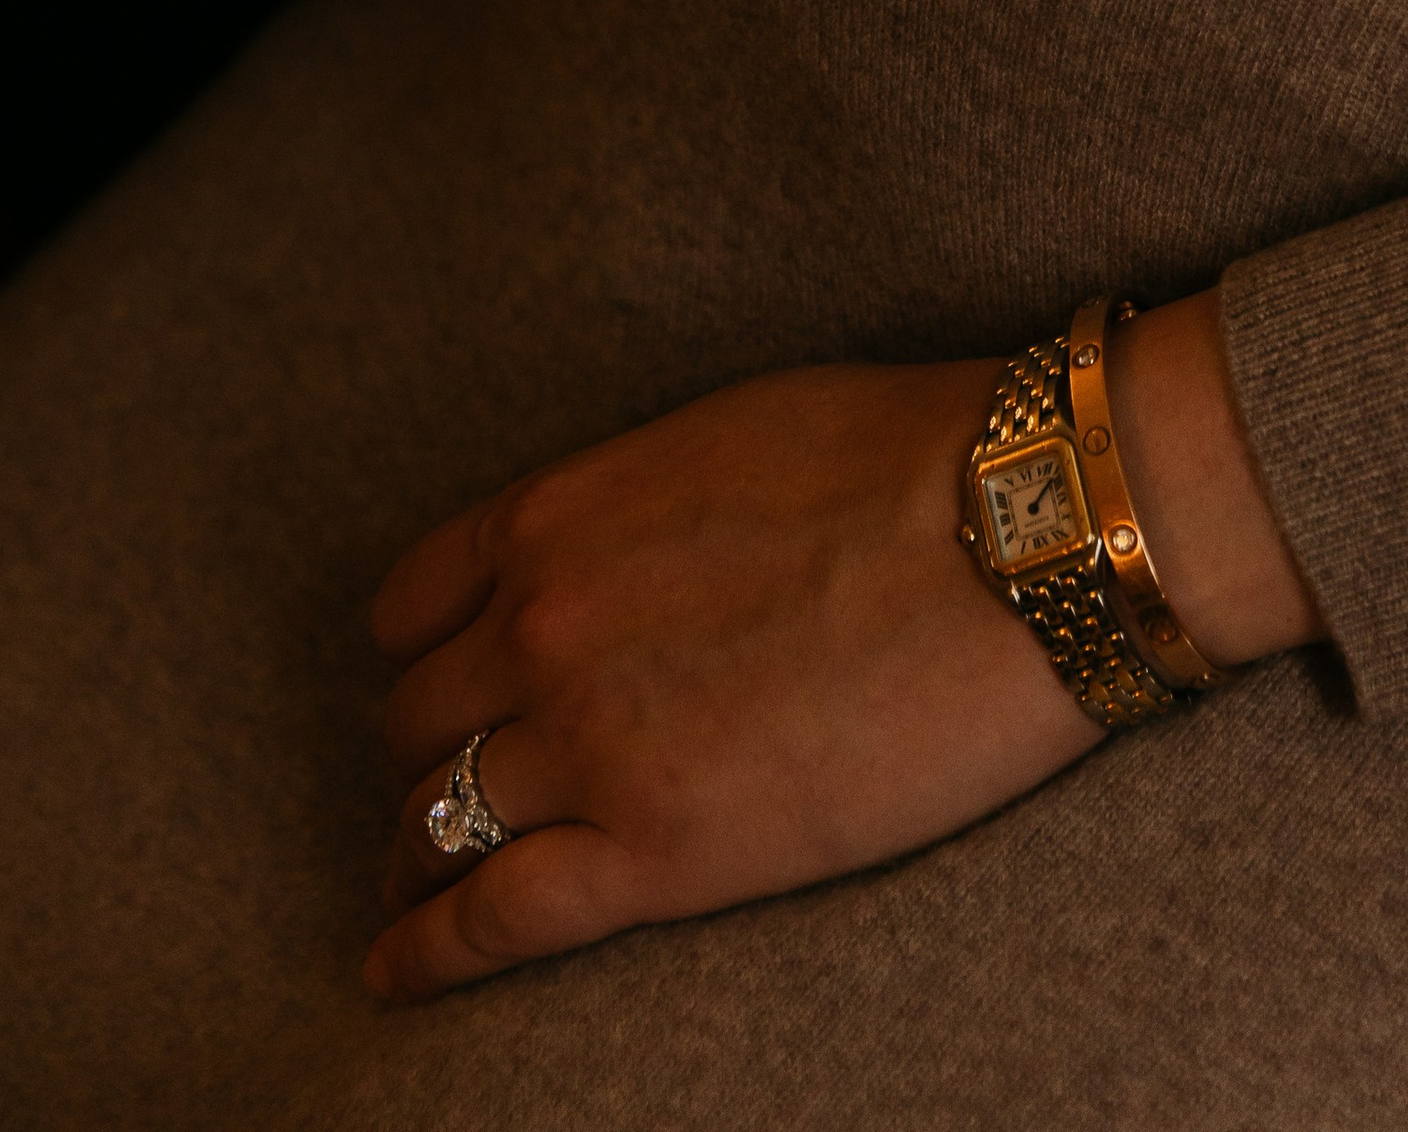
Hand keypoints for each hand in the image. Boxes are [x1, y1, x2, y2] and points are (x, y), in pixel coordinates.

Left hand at [366, 290, 1319, 1002]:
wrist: (1014, 541)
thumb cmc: (903, 463)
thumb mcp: (727, 436)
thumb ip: (636, 504)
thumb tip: (628, 548)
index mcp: (559, 517)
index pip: (415, 604)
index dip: (424, 653)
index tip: (445, 680)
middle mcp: (543, 627)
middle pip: (418, 716)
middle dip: (433, 748)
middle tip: (464, 781)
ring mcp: (589, 745)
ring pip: (440, 818)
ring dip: (425, 851)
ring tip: (420, 887)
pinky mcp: (656, 853)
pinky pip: (494, 919)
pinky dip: (429, 953)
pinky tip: (393, 972)